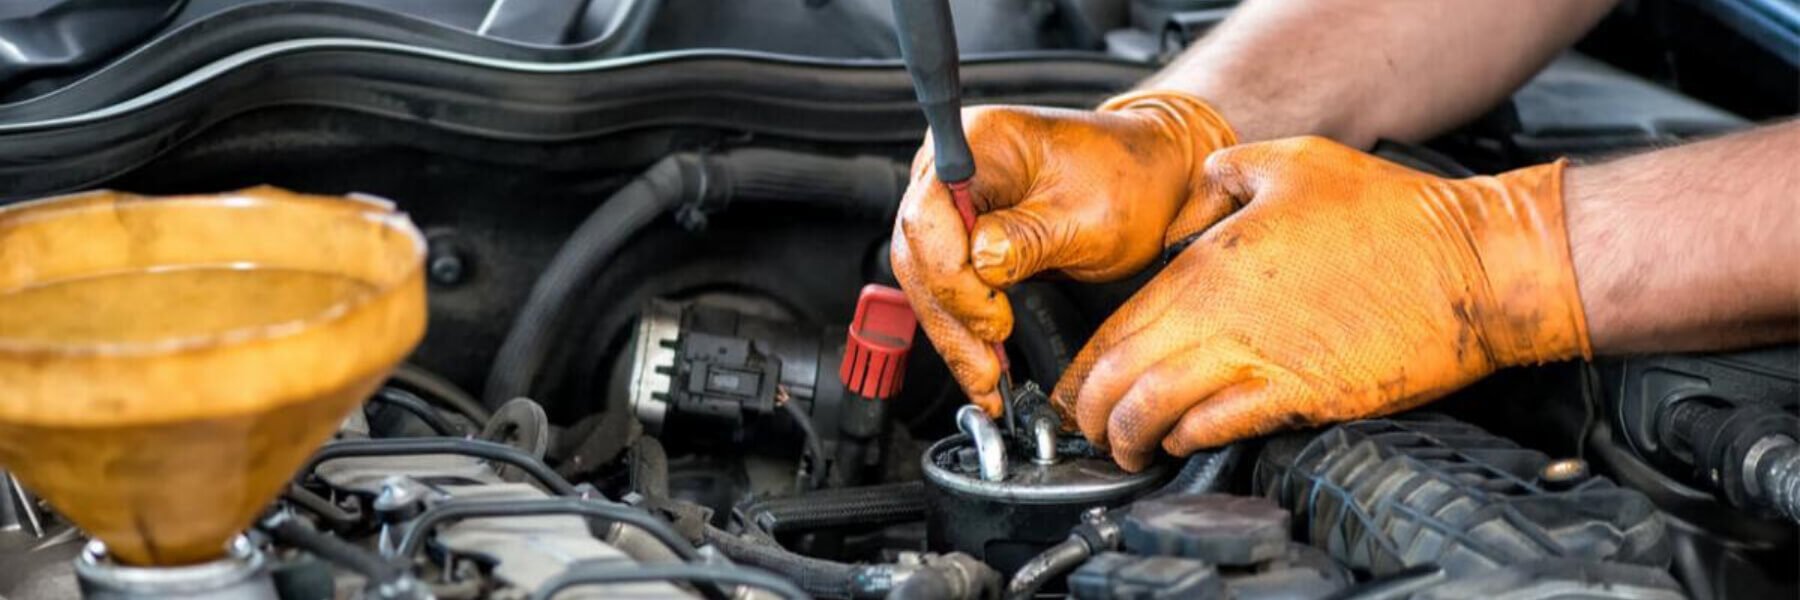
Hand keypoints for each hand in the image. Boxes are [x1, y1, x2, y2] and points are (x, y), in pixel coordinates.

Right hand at [891, 91, 1237, 412]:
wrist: (1152, 177)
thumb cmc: (1129, 180)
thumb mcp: (1090, 215)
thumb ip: (1029, 238)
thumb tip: (981, 264)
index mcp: (979, 142)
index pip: (930, 215)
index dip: (953, 277)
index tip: (993, 319)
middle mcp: (952, 167)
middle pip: (919, 253)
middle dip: (951, 318)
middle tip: (985, 369)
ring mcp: (953, 201)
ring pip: (926, 279)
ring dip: (954, 334)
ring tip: (985, 381)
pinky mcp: (963, 235)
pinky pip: (947, 287)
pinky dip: (963, 328)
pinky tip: (981, 363)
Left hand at [1055, 137, 1591, 470]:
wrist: (1473, 265)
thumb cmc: (1392, 213)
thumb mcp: (1290, 161)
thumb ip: (1221, 177)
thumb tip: (1188, 202)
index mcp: (1209, 262)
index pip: (1116, 325)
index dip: (1084, 365)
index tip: (1075, 385)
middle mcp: (1222, 315)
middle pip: (1122, 376)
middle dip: (1091, 412)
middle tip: (1087, 427)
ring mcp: (1261, 359)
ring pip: (1158, 411)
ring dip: (1130, 436)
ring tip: (1126, 448)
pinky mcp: (1303, 395)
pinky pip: (1221, 427)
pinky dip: (1188, 439)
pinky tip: (1182, 441)